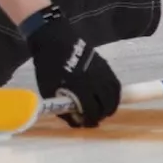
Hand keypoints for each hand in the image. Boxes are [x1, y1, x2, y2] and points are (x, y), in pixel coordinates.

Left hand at [26, 6, 120, 126]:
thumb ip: (61, 106)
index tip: (86, 124)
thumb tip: (73, 121)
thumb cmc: (47, 64)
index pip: (93, 111)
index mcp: (81, 88)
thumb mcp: (48, 88)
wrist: (53, 37)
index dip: (90, 121)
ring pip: (114, 95)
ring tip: (102, 109)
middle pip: (107, 105)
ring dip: (110, 105)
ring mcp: (102, 72)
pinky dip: (112, 93)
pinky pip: (114, 83)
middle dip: (102, 114)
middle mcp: (96, 81)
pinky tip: (105, 96)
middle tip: (94, 117)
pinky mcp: (104, 65)